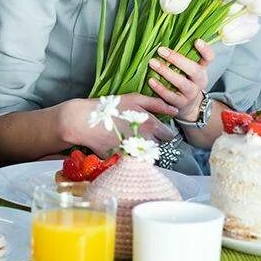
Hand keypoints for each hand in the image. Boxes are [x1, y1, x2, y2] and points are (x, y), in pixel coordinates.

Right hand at [59, 94, 176, 156]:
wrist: (85, 121)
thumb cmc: (110, 107)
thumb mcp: (135, 99)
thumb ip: (157, 104)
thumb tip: (175, 111)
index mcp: (151, 125)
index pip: (169, 136)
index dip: (162, 133)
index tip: (154, 130)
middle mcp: (146, 141)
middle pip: (159, 147)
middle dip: (153, 142)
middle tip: (139, 134)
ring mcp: (135, 153)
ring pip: (147, 156)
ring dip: (142, 151)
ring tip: (129, 141)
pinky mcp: (124, 161)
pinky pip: (135, 161)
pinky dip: (131, 157)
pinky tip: (122, 147)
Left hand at [146, 40, 213, 121]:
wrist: (190, 107)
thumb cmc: (186, 80)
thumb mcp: (189, 68)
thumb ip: (184, 54)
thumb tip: (167, 32)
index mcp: (202, 69)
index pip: (209, 58)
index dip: (205, 50)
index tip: (197, 40)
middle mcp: (199, 81)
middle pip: (194, 70)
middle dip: (177, 59)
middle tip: (161, 50)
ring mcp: (191, 94)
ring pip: (181, 83)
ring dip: (166, 72)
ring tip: (152, 62)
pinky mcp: (180, 104)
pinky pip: (170, 96)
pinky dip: (160, 88)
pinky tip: (151, 80)